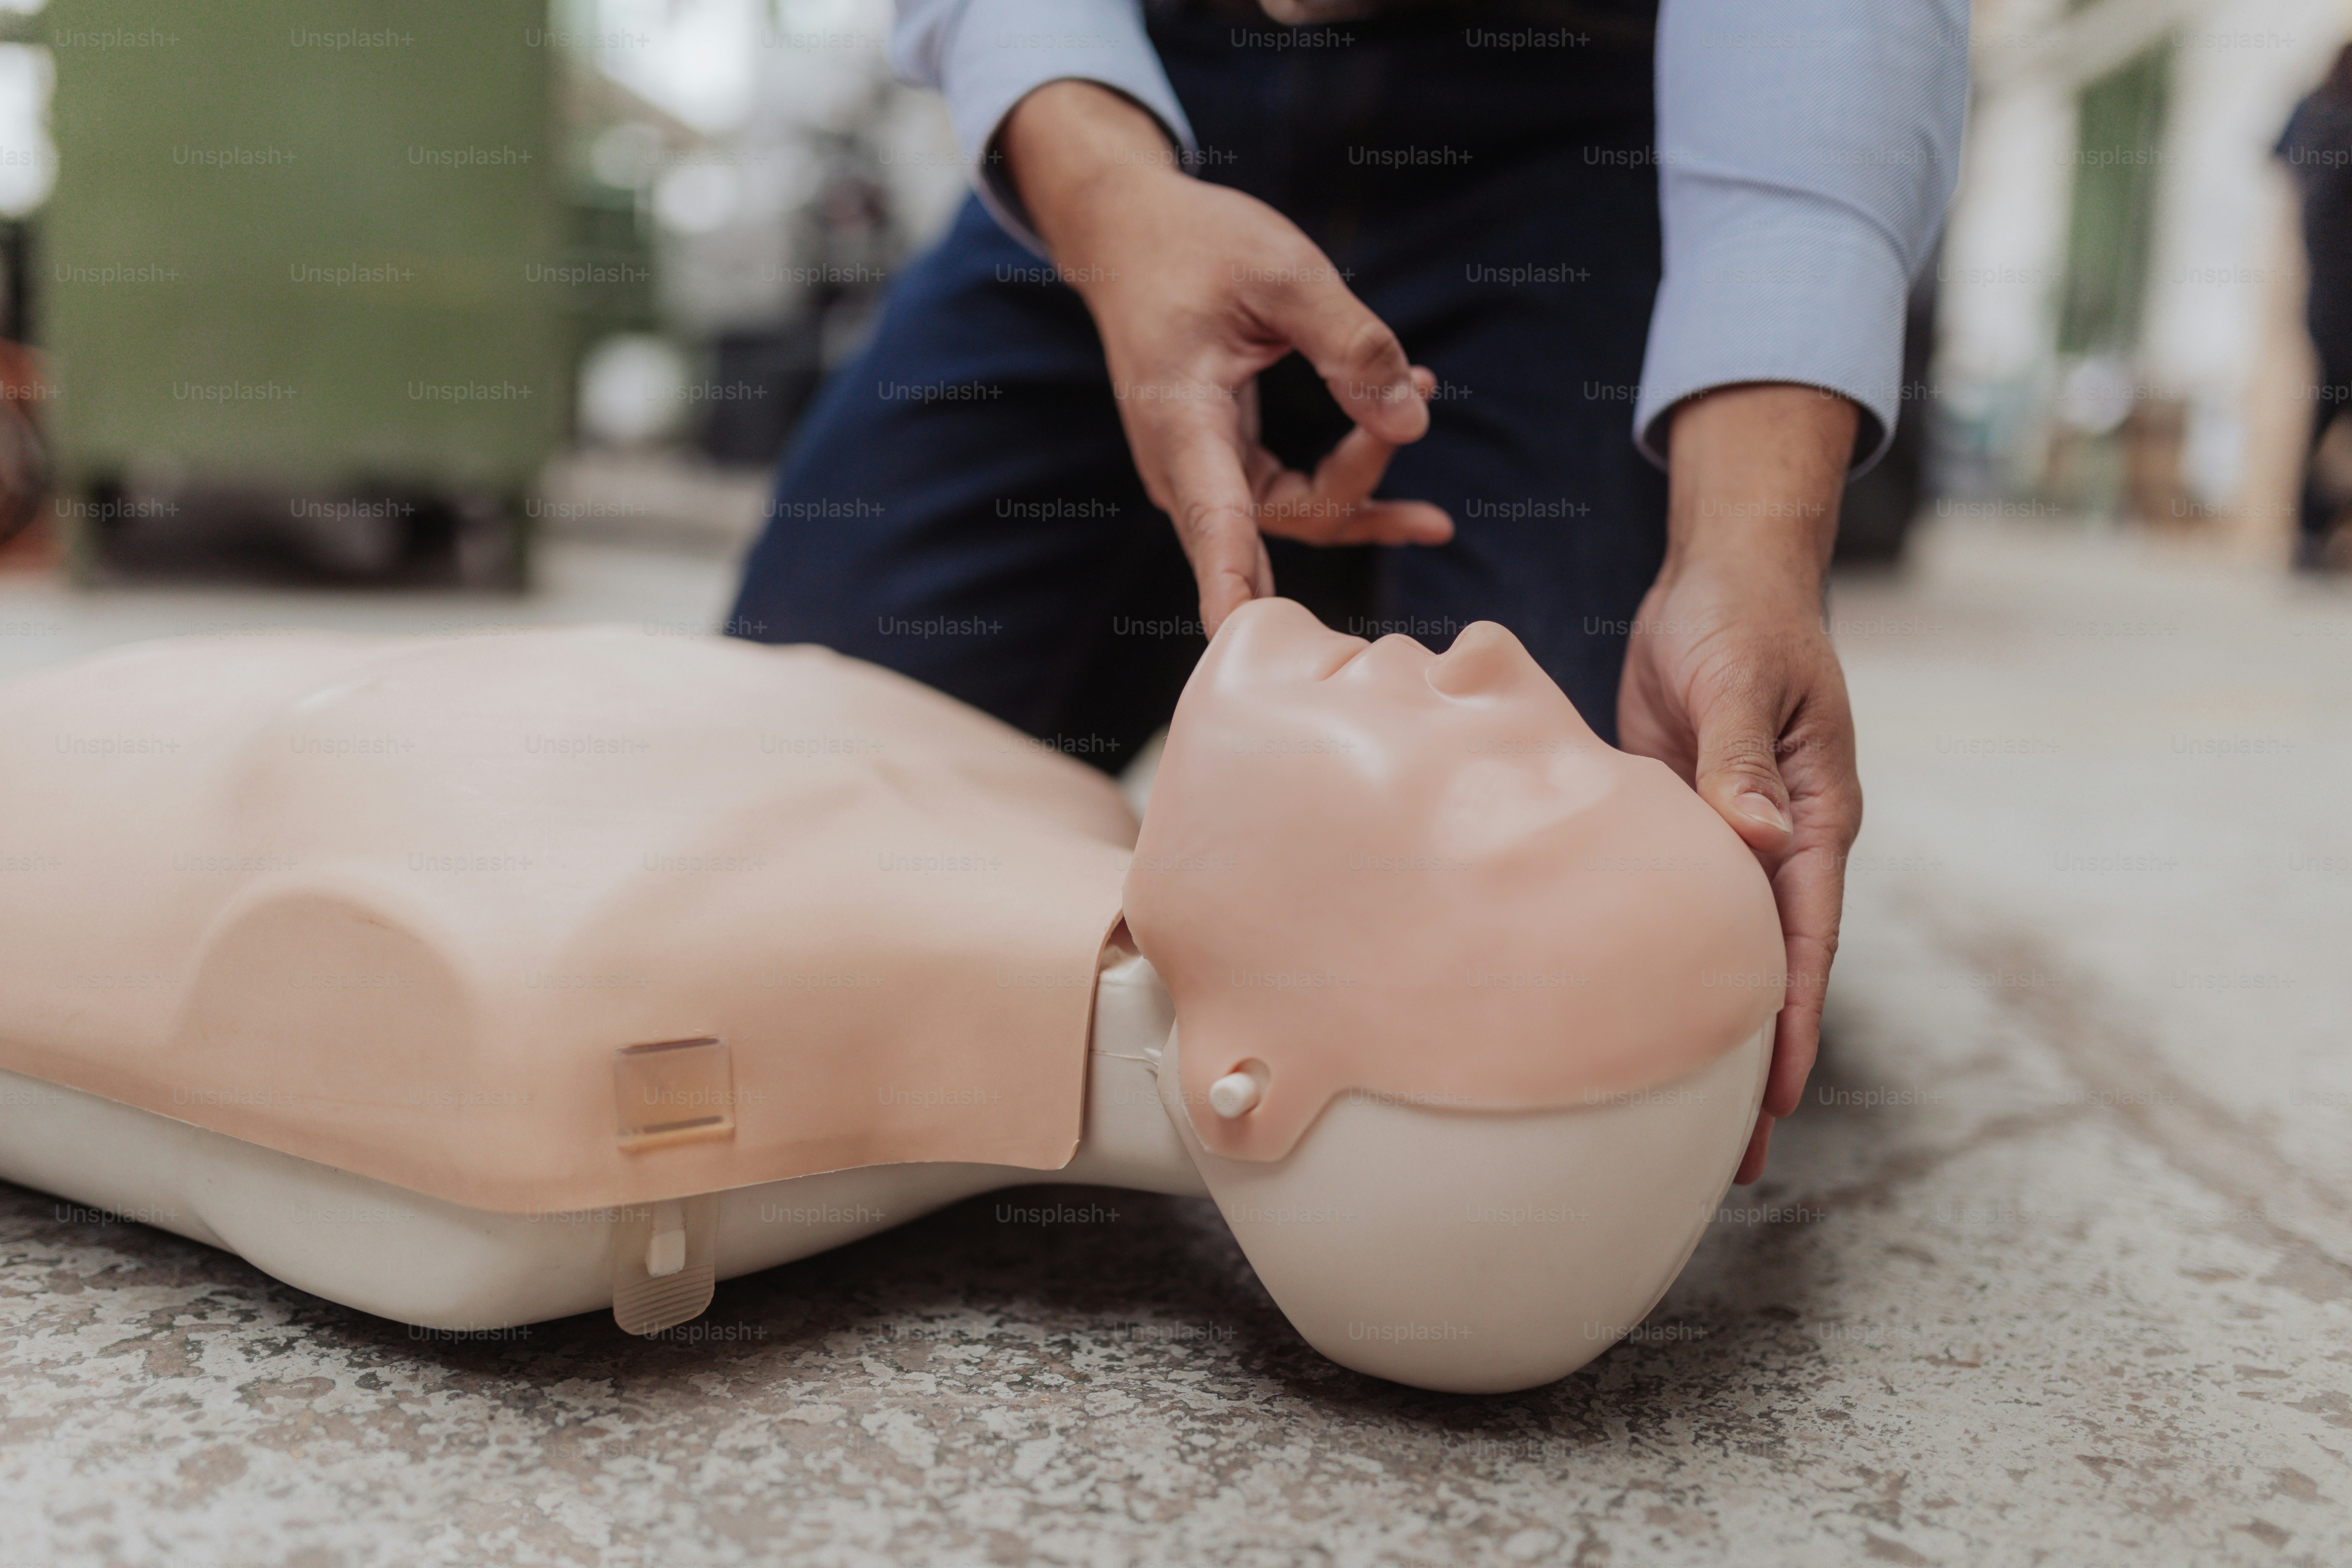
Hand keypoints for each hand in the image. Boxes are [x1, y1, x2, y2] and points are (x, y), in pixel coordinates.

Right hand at [1001, 81, 1451, 633]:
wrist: (1130, 235)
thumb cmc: (1195, 245)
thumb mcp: (1282, 272)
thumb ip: (1350, 345)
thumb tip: (1412, 422)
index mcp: (1181, 419)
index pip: (1213, 521)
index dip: (1230, 583)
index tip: (1242, 639)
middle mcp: (1182, 466)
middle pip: (1281, 525)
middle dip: (1363, 486)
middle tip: (1421, 388)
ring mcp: (1200, 473)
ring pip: (1296, 514)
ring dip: (1366, 474)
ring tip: (1425, 388)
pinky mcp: (1221, 467)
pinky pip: (1293, 496)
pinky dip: (1350, 473)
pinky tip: (1398, 437)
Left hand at [1616, 384, 1864, 1184]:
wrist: (1716, 581)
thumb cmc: (1741, 623)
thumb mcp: (1743, 683)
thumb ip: (1744, 761)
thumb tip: (1754, 837)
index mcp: (1811, 820)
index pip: (1805, 940)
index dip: (1792, 1021)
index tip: (1780, 1096)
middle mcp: (1775, 844)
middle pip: (1766, 970)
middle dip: (1754, 1061)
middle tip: (1729, 1159)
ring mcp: (1727, 840)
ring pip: (1717, 953)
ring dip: (1702, 1028)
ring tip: (1674, 1121)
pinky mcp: (1677, 825)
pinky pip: (1670, 910)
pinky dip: (1659, 968)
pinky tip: (1626, 1018)